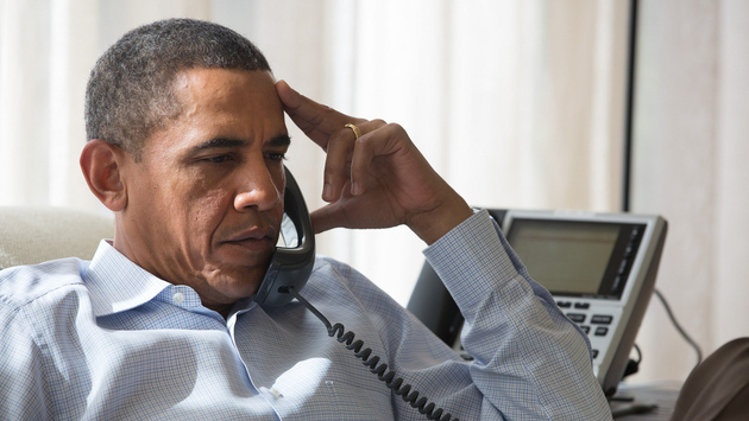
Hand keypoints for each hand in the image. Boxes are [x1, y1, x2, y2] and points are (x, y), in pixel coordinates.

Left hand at [276, 80, 472, 243]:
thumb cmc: (386, 206)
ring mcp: (377, 130)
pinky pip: (365, 145)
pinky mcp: (393, 134)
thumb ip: (321, 216)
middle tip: (281, 93)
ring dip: (334, 170)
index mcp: (345, 146)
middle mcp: (360, 132)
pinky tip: (360, 188)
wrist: (417, 212)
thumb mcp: (344, 212)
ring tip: (335, 196)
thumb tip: (300, 227)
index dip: (297, 109)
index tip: (278, 91)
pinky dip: (358, 168)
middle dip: (301, 106)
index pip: (315, 124)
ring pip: (341, 139)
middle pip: (323, 116)